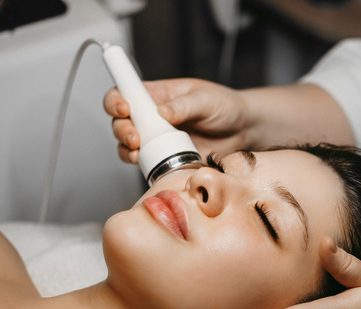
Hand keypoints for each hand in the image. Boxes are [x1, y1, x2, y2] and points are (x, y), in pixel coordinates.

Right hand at [103, 78, 249, 162]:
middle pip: (121, 121)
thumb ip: (183, 105)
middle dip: (122, 129)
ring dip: (127, 149)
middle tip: (135, 137)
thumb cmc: (225, 107)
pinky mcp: (166, 157)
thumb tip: (162, 112)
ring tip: (138, 152)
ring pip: (128, 144)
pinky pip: (146, 162)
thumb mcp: (206, 100)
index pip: (125, 92)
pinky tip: (147, 164)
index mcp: (158, 94)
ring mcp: (158, 138)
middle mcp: (152, 116)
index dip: (116, 100)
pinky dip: (142, 164)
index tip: (124, 109)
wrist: (244, 131)